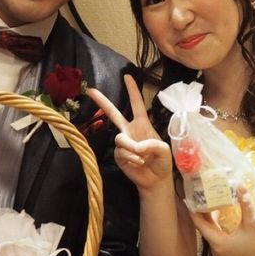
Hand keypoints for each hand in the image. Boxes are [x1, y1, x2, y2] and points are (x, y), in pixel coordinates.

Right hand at [87, 75, 173, 191]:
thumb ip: (152, 144)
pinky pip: (121, 152)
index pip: (137, 104)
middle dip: (102, 102)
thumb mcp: (164, 150)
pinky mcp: (118, 156)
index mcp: (142, 124)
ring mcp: (123, 143)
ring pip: (119, 139)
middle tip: (90, 90)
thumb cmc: (162, 161)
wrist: (156, 180)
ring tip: (143, 157)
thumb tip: (136, 146)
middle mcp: (130, 130)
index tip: (127, 76)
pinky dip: (131, 158)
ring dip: (132, 148)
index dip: (132, 90)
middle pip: (114, 113)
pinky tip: (139, 163)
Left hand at [190, 188, 254, 255]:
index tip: (188, 199)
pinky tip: (216, 210)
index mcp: (219, 243)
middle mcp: (216, 249)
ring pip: (209, 230)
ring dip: (207, 216)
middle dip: (200, 211)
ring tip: (204, 199)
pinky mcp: (226, 250)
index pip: (200, 225)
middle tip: (197, 195)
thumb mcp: (253, 221)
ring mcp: (221, 251)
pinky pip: (215, 234)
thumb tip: (240, 184)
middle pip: (203, 227)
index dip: (193, 212)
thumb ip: (245, 203)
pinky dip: (214, 223)